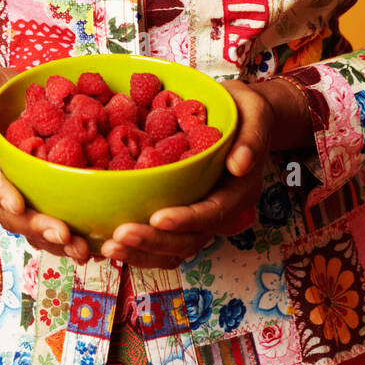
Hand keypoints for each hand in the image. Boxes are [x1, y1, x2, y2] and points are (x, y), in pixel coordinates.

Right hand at [0, 67, 91, 264]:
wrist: (4, 104)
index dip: (2, 191)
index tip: (17, 203)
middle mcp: (0, 184)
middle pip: (13, 213)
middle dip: (36, 226)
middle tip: (63, 234)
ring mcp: (20, 195)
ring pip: (33, 226)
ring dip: (55, 242)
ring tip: (82, 251)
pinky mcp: (41, 198)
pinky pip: (52, 222)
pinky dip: (71, 238)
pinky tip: (95, 246)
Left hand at [100, 78, 275, 269]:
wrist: (241, 116)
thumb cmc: (245, 111)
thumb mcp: (256, 113)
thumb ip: (251, 138)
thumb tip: (239, 164)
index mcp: (239, 191)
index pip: (212, 213)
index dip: (186, 219)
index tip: (158, 218)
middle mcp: (220, 210)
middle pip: (189, 240)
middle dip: (154, 242)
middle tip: (118, 237)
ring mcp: (201, 215)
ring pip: (174, 248)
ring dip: (142, 253)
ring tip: (109, 247)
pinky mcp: (183, 212)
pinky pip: (164, 239)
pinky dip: (140, 246)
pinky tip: (111, 241)